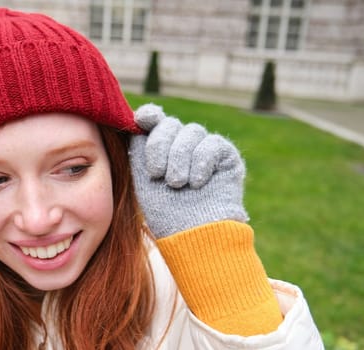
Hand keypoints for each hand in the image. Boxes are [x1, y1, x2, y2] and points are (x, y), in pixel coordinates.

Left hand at [129, 103, 248, 238]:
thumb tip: (136, 118)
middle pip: (170, 123)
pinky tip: (197, 183)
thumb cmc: (165, 213)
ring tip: (177, 184)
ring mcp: (206, 148)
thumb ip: (139, 149)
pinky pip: (212, 144)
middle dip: (160, 146)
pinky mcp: (227, 156)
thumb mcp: (143, 179)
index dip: (149, 115)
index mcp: (162, 147)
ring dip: (179, 158)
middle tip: (158, 174)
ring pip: (191, 131)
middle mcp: (183, 144)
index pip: (155, 119)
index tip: (141, 119)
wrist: (193, 236)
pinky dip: (201, 162)